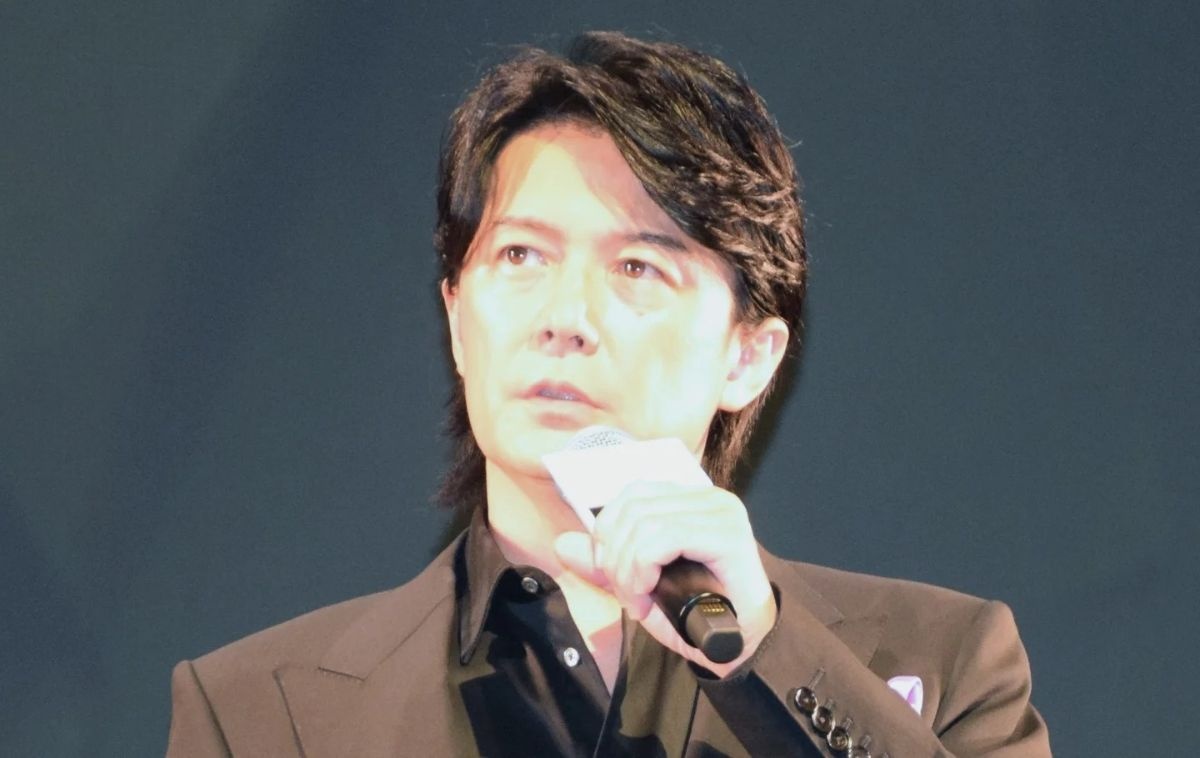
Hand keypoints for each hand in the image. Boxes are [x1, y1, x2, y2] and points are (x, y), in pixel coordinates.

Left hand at [553, 481, 776, 675]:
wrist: (741, 647)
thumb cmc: (698, 614)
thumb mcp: (640, 586)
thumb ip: (604, 563)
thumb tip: (564, 543)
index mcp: (689, 502)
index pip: (632, 494)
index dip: (607, 532)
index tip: (611, 575)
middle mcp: (708, 499)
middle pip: (633, 508)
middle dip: (615, 558)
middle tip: (626, 596)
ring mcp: (721, 513)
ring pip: (644, 523)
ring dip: (627, 569)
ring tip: (637, 601)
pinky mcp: (728, 536)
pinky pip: (664, 538)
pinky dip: (642, 569)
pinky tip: (646, 598)